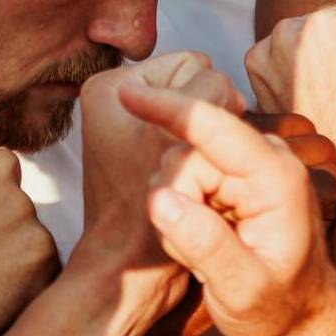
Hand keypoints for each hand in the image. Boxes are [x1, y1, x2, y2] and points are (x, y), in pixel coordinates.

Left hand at [78, 51, 242, 257]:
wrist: (127, 270)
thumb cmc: (150, 215)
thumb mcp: (184, 141)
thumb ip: (209, 95)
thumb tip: (225, 91)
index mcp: (111, 86)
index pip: (196, 64)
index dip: (213, 106)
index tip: (197, 150)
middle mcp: (113, 99)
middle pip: (196, 87)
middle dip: (205, 123)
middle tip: (195, 165)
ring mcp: (126, 126)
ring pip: (195, 115)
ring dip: (202, 142)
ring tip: (192, 176)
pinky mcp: (138, 151)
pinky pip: (184, 137)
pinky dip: (192, 158)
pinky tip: (188, 183)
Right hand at [121, 83, 335, 335]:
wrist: (301, 313)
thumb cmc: (279, 307)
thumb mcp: (243, 292)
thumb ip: (205, 245)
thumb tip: (160, 199)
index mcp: (276, 178)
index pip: (215, 128)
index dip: (169, 108)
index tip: (126, 92)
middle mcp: (266, 159)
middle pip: (187, 153)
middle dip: (175, 198)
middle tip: (196, 254)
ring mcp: (250, 164)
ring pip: (180, 164)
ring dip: (177, 208)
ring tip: (207, 252)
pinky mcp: (235, 173)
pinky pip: (185, 176)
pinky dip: (182, 208)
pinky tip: (205, 239)